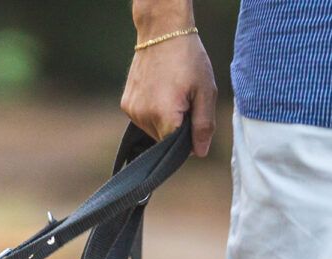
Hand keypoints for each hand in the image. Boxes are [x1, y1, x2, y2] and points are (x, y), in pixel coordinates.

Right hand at [121, 33, 217, 156]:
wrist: (162, 32)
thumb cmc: (188, 59)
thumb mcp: (206, 92)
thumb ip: (203, 125)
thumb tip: (200, 153)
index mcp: (164, 115)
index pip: (176, 148)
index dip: (189, 139)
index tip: (194, 119)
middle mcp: (144, 116)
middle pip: (164, 140)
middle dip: (177, 128)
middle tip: (185, 100)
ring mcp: (132, 111)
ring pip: (154, 131)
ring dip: (165, 121)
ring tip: (172, 93)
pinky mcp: (126, 104)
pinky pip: (143, 120)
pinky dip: (153, 113)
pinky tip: (159, 92)